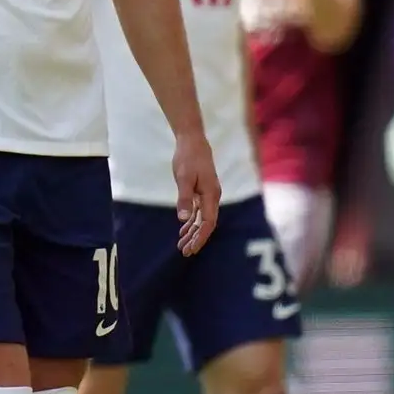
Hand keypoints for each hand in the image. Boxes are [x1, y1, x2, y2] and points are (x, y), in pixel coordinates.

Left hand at [172, 132, 221, 255]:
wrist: (192, 140)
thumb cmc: (188, 158)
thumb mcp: (183, 178)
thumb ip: (184, 198)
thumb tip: (183, 219)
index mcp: (211, 194)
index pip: (208, 222)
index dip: (201, 237)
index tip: (192, 249)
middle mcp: (212, 196)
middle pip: (206, 223)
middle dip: (197, 239)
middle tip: (185, 252)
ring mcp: (207, 194)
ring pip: (202, 218)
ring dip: (192, 232)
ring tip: (181, 245)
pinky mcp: (201, 190)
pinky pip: (198, 211)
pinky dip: (191, 221)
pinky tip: (183, 230)